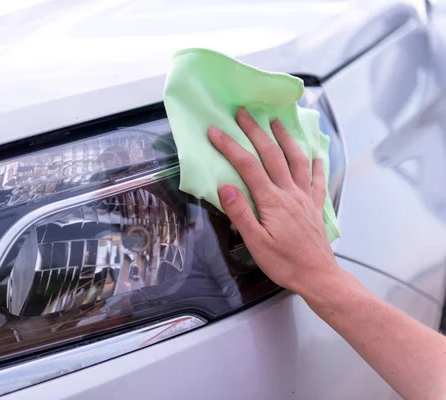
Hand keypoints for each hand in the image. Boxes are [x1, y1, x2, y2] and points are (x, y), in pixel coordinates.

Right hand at [208, 107, 339, 295]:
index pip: (247, 166)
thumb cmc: (284, 263)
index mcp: (272, 201)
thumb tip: (225, 186)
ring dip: (286, 138)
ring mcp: (305, 197)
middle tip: (244, 113)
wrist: (318, 276)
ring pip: (296, 159)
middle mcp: (290, 192)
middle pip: (272, 154)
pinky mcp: (315, 206)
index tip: (215, 130)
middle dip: (256, 131)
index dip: (230, 146)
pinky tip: (316, 154)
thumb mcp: (255, 243)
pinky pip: (317, 179)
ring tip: (277, 122)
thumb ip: (240, 213)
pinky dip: (317, 163)